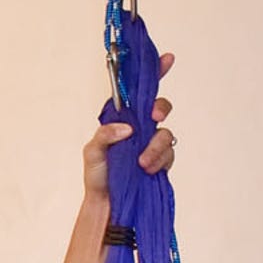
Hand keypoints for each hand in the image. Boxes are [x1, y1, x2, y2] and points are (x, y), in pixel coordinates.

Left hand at [82, 50, 177, 200]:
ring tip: (142, 163)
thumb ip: (105, 135)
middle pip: (160, 107)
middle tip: (153, 116)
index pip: (139, 91)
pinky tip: (148, 169)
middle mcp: (140, 128)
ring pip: (166, 133)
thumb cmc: (98, 175)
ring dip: (155, 146)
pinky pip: (169, 154)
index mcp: (124, 119)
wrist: (107, 204)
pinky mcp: (162, 162)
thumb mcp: (92, 152)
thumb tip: (127, 128)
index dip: (155, 72)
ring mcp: (152, 144)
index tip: (166, 58)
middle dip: (161, 108)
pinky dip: (160, 160)